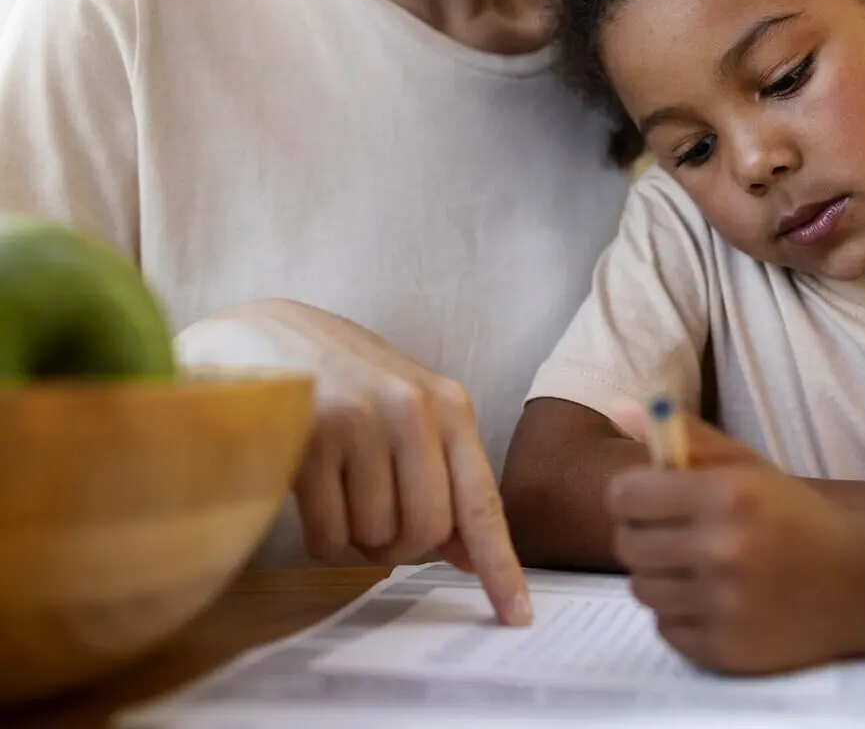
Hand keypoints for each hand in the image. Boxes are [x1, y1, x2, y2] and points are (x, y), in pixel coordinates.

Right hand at [175, 299, 529, 624]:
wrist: (262, 333)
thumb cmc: (345, 382)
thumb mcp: (407, 412)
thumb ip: (443, 475)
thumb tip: (471, 556)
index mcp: (449, 406)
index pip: (483, 502)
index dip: (500, 566)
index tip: (517, 616)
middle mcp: (412, 409)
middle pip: (427, 530)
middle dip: (402, 545)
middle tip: (377, 521)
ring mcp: (360, 422)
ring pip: (376, 534)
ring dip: (356, 532)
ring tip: (338, 485)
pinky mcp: (308, 438)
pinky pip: (328, 534)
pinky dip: (321, 535)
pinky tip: (310, 490)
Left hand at [606, 409, 864, 674]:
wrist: (864, 583)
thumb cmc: (797, 516)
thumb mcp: (749, 466)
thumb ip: (686, 437)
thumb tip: (619, 410)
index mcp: (727, 495)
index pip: (625, 495)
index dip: (635, 495)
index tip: (654, 499)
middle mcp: (723, 550)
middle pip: (627, 545)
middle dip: (645, 536)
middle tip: (678, 534)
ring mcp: (725, 606)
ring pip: (642, 590)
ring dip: (662, 577)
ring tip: (700, 568)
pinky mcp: (727, 650)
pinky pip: (665, 629)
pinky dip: (682, 616)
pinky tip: (717, 600)